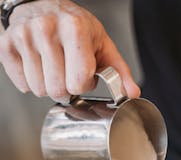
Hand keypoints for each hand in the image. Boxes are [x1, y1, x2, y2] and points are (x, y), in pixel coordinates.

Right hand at [0, 0, 139, 99]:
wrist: (43, 6)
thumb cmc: (75, 28)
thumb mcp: (102, 45)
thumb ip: (119, 71)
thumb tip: (131, 93)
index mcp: (75, 29)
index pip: (79, 82)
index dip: (83, 84)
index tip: (82, 73)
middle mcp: (47, 29)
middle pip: (57, 90)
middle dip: (65, 88)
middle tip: (66, 72)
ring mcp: (24, 36)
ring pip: (39, 90)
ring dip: (49, 85)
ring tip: (53, 67)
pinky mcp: (7, 45)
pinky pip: (22, 85)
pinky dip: (31, 82)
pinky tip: (38, 66)